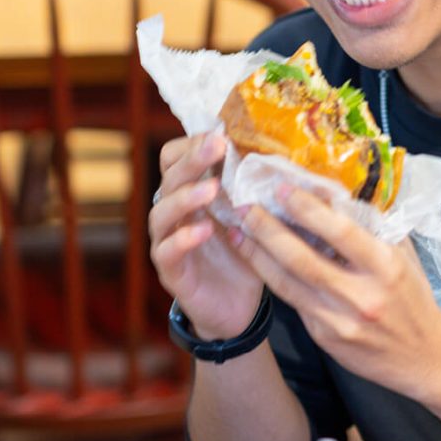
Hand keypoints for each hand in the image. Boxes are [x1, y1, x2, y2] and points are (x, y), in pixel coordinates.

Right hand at [149, 132, 262, 339]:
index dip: (192, 143)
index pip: (174, 157)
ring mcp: (168, 241)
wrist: (239, 308)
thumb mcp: (251, 215)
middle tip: (217, 145)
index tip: (220, 132)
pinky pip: (167, 251)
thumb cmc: (245, 253)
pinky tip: (204, 230)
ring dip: (185, 197)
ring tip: (211, 190)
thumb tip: (278, 147)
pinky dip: (184, 239)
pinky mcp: (172, 271)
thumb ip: (252, 187)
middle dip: (193, 159)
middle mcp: (174, 212)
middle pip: (170, 177)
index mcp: (190, 192)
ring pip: (162, 212)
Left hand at [235, 184, 440, 398]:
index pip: (340, 232)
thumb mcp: (403, 256)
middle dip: (268, 230)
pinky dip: (274, 278)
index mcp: (385, 266)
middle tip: (245, 207)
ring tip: (239, 232)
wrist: (424, 357)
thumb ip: (373, 227)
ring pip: (288, 283)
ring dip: (258, 255)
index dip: (307, 209)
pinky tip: (259, 261)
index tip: (282, 188)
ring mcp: (340, 320)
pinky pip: (295, 302)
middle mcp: (361, 295)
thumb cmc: (413, 297)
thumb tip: (334, 194)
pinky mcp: (325, 338)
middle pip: (302, 259)